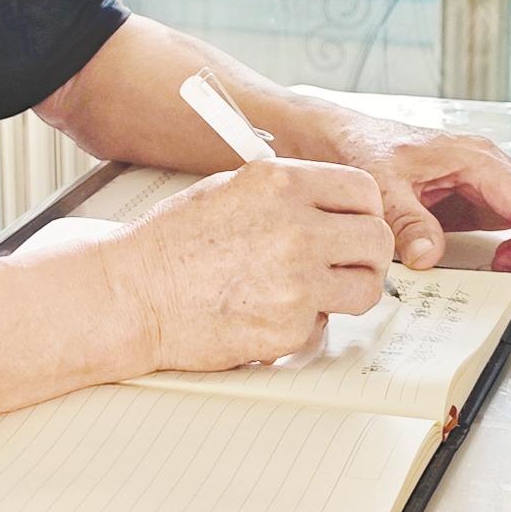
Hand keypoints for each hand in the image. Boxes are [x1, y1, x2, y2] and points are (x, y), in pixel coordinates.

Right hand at [114, 159, 392, 373]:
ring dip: (346, 291)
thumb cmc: (168, 244)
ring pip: (365, 288)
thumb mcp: (227, 189)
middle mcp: (296, 228)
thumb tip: (326, 203)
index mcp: (281, 184)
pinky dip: (303, 323)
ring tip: (311, 290)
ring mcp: (297, 281)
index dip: (365, 210)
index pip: (363, 189)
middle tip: (345, 262)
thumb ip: (284, 193)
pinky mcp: (290, 327)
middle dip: (365, 253)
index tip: (356, 223)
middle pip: (377, 239)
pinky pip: (324, 326)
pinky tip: (267, 311)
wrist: (133, 294)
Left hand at [319, 108, 510, 297]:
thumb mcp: (380, 185)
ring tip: (502, 269)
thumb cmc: (364, 148)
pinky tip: (492, 261)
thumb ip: (406, 221)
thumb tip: (429, 257)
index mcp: (476, 158)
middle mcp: (489, 167)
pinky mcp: (475, 198)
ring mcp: (485, 183)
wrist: (344, 137)